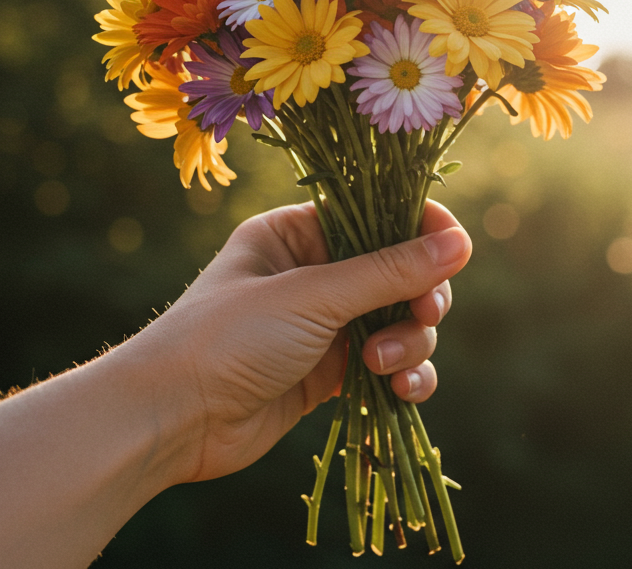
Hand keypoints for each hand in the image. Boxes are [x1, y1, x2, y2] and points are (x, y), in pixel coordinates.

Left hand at [135, 199, 470, 484]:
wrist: (170, 419)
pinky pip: (389, 366)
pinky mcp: (329, 374)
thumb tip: (461, 243)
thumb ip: (389, 271)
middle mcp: (313, 271)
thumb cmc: (227, 339)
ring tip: (381, 366)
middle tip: (422, 315)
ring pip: (401, 322)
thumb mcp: (312, 296)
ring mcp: (324, 324)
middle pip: (401, 270)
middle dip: (419, 297)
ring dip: (409, 343)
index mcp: (297, 231)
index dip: (422, 228)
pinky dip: (404, 376)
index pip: (379, 212)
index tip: (454, 251)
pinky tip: (400, 392)